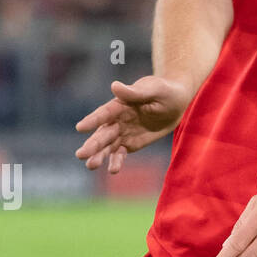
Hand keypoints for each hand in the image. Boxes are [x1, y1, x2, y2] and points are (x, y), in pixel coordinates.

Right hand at [75, 76, 190, 173]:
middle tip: (80, 155)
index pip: (105, 113)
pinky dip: (116, 161)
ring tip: (91, 166)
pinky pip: (120, 154)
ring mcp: (122, 133)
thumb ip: (135, 92)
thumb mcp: (154, 89)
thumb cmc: (164, 91)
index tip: (80, 127)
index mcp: (120, 104)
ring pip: (107, 146)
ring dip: (99, 156)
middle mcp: (116, 120)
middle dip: (92, 144)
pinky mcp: (129, 144)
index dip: (93, 120)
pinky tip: (113, 170)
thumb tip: (114, 86)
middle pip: (102, 133)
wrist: (176, 103)